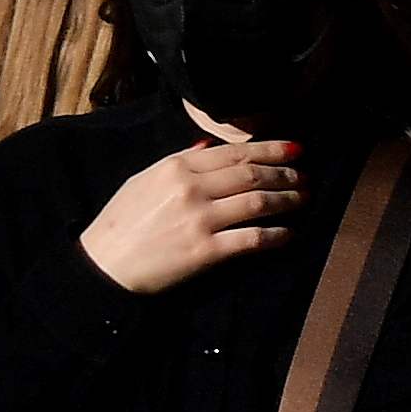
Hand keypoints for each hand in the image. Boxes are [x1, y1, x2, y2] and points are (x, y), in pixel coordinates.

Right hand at [79, 138, 305, 293]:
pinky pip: (252, 238)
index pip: (234, 152)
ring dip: (287, 200)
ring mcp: (200, 220)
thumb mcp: (143, 180)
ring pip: (258, 202)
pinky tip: (289, 234)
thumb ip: (178, 161)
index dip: (270, 149)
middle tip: (306, 176)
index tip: (295, 149)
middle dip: (286, 173)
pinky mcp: (206, 251)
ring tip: (304, 199)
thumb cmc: (123, 222)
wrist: (104, 265)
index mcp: (175, 166)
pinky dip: (276, 235)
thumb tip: (208, 146)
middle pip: (252, 174)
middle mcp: (190, 189)